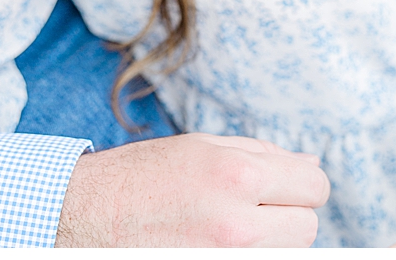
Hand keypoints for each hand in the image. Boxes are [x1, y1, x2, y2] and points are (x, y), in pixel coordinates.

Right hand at [55, 132, 329, 246]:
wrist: (79, 219)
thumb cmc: (142, 177)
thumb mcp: (204, 148)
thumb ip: (266, 156)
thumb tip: (312, 166)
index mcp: (239, 176)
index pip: (315, 187)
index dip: (301, 185)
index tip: (279, 187)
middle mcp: (235, 225)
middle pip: (307, 228)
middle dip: (287, 216)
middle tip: (251, 209)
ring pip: (287, 256)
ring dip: (269, 243)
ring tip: (228, 229)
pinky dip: (248, 257)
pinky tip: (215, 246)